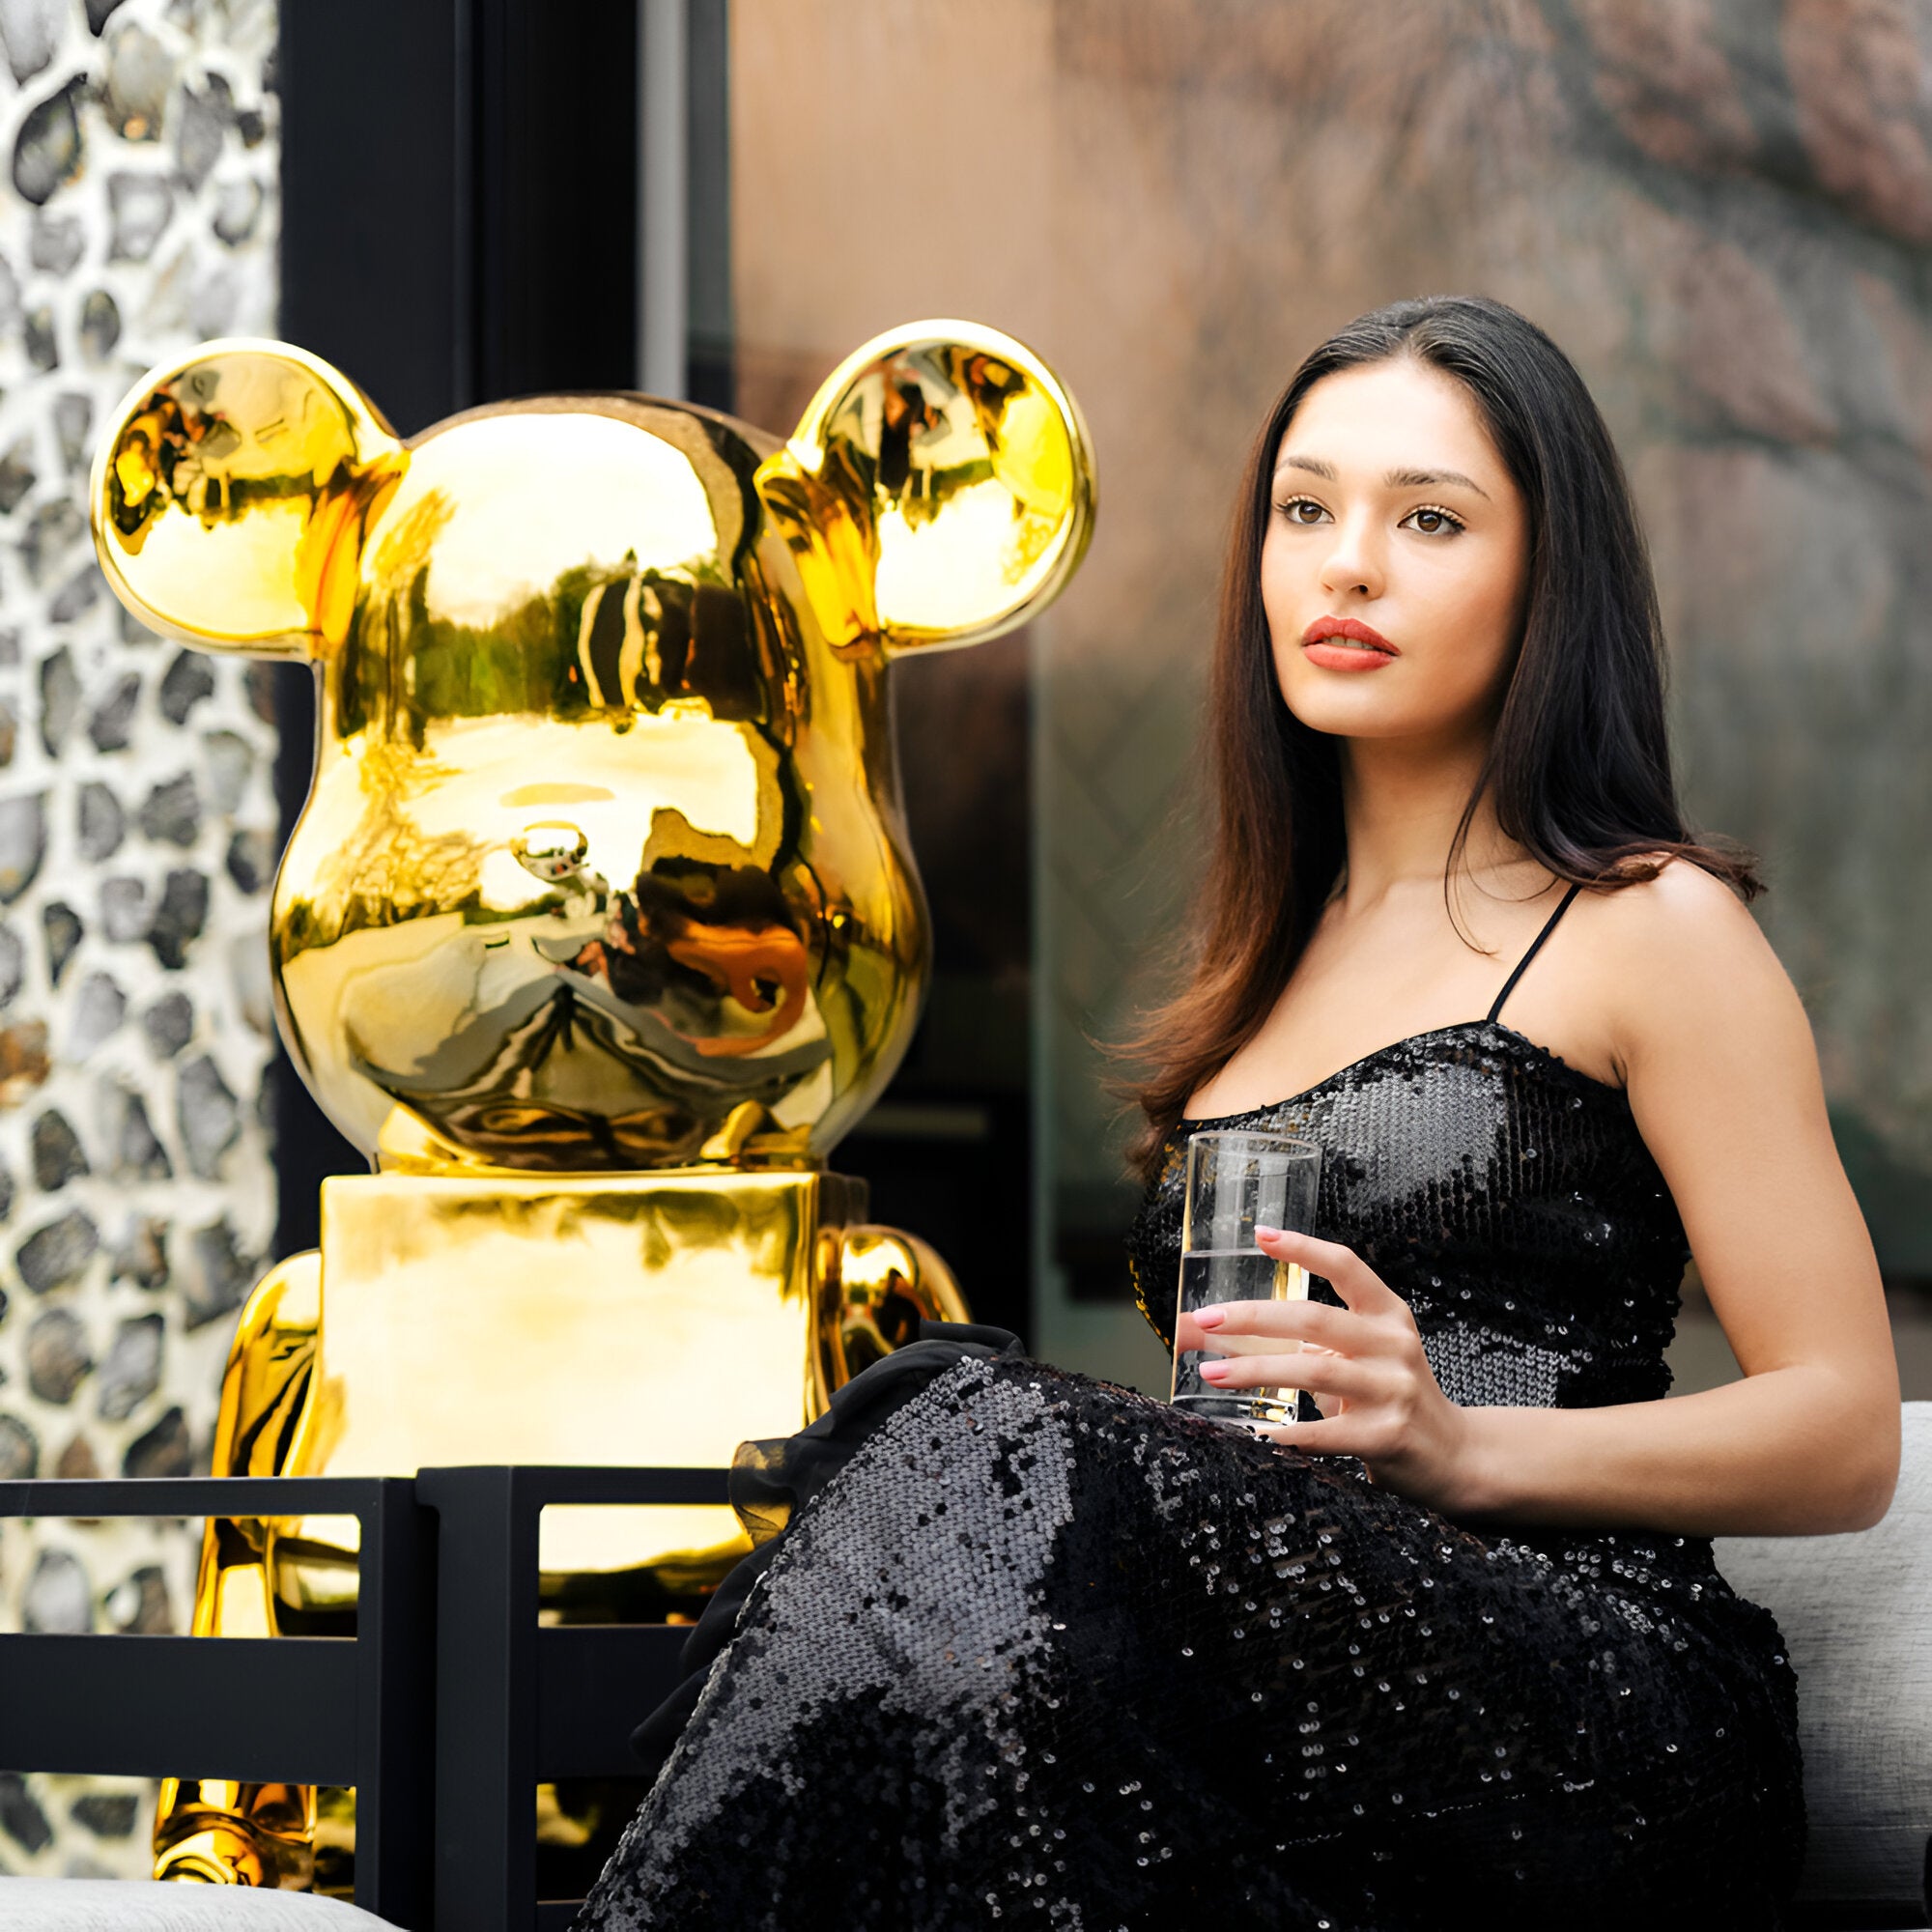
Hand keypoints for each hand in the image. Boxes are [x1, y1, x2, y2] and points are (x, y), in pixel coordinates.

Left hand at [1177, 1227, 1478, 1514]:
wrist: (1452, 1454)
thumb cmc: (1393, 1395)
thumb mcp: (1368, 1352)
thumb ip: (1314, 1339)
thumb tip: (1229, 1330)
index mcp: (1388, 1315)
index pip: (1346, 1266)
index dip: (1303, 1248)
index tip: (1261, 1236)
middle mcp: (1393, 1345)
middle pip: (1314, 1318)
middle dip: (1252, 1317)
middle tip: (1207, 1319)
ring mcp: (1392, 1390)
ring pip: (1312, 1369)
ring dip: (1254, 1370)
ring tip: (1212, 1371)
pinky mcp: (1386, 1435)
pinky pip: (1323, 1432)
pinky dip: (1285, 1431)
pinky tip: (1257, 1431)